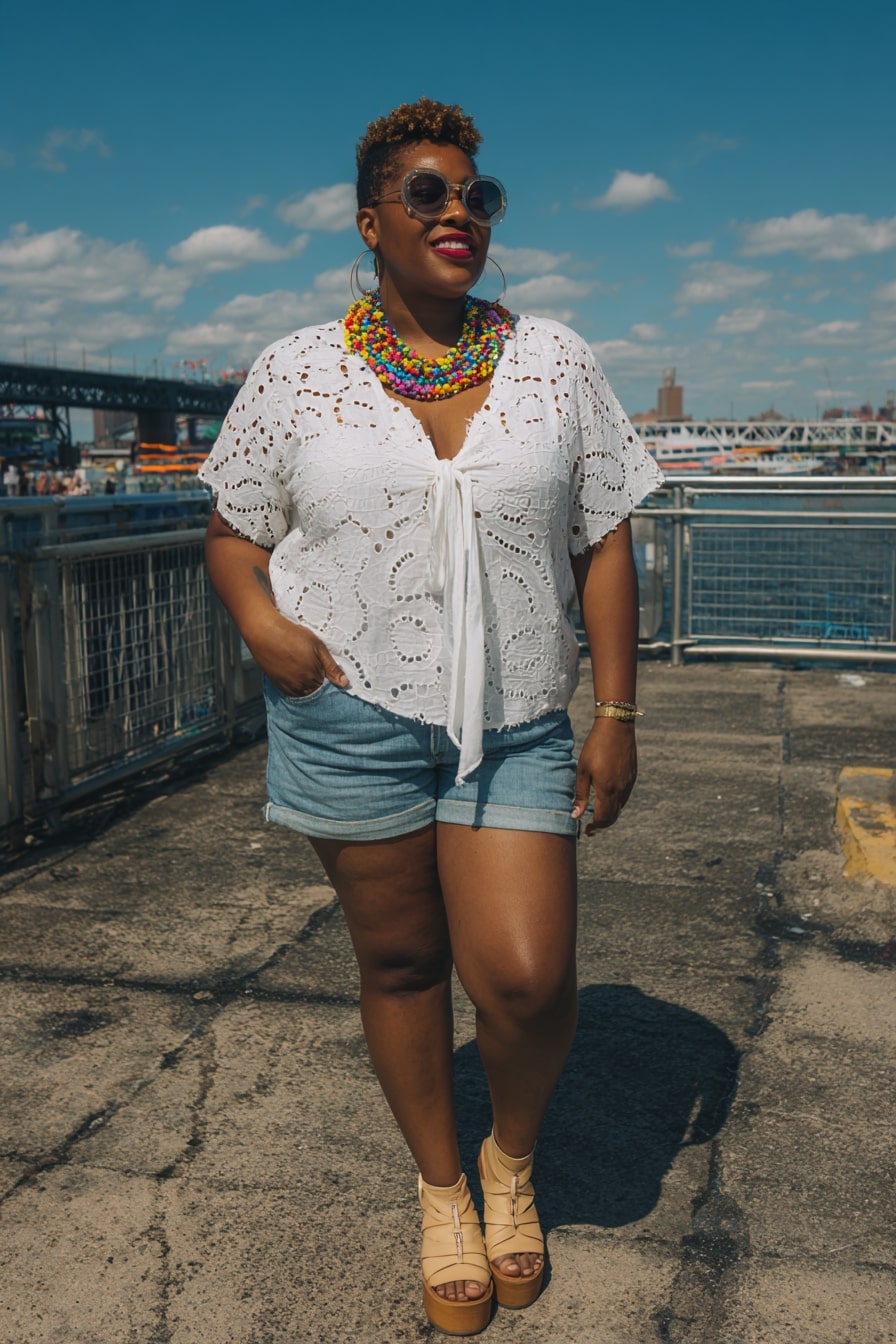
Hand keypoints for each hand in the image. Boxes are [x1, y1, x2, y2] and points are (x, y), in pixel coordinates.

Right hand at [244, 610, 348, 697]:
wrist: (265, 632)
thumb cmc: (292, 636)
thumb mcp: (318, 647)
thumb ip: (332, 667)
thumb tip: (345, 683)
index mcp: (314, 676)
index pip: (327, 687)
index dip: (326, 676)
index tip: (323, 667)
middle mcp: (301, 685)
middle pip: (315, 690)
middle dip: (317, 681)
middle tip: (310, 663)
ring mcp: (288, 686)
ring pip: (303, 692)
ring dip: (306, 684)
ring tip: (301, 666)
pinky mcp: (277, 684)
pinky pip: (290, 692)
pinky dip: (295, 686)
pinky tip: (293, 671)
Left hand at [571, 719, 637, 835]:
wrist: (616, 728)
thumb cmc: (595, 747)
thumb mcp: (582, 770)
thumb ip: (580, 795)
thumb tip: (575, 815)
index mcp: (607, 790)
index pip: (603, 818)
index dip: (594, 827)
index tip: (586, 830)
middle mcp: (621, 790)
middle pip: (613, 816)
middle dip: (602, 824)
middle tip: (591, 827)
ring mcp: (628, 784)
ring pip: (620, 807)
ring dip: (609, 814)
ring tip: (597, 814)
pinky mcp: (632, 776)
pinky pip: (624, 797)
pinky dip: (615, 803)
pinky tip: (606, 798)